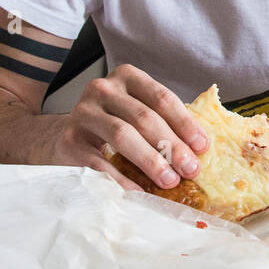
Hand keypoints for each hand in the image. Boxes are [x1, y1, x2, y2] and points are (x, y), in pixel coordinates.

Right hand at [43, 64, 208, 192]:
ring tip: (169, 180)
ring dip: (150, 160)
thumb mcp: (138, 112)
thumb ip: (164, 122)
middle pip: (144, 118)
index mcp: (128, 77)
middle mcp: (104, 89)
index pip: (162, 98)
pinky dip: (121, 179)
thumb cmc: (114, 124)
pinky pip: (100, 162)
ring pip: (123, 135)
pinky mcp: (70, 140)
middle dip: (172, 145)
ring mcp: (84, 113)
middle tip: (190, 169)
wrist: (66, 137)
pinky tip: (138, 192)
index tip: (202, 147)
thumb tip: (199, 150)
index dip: (185, 123)